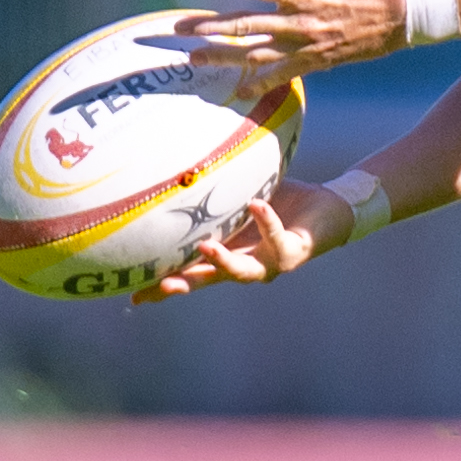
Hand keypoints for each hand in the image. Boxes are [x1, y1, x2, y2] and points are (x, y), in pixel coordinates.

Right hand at [130, 181, 353, 302]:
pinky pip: (277, 236)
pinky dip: (266, 221)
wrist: (327, 209)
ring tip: (205, 247)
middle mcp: (244, 265)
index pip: (190, 273)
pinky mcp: (293, 252)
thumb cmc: (279, 203)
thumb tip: (178, 165)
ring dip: (222, 261)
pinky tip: (256, 204)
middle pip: (208, 281)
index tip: (133, 295)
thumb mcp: (239, 199)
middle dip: (184, 284)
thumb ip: (213, 191)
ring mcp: (269, 264)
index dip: (163, 286)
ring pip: (242, 271)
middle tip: (161, 286)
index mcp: (227, 254)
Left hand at [194, 0, 416, 75]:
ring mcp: (306, 44)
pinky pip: (283, 75)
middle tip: (179, 31)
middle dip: (209, 27)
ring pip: (256, 53)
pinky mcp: (317, 61)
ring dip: (224, 56)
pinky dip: (259, 82)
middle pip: (246, 25)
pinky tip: (237, 89)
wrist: (408, 14)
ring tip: (195, 59)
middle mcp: (299, 20)